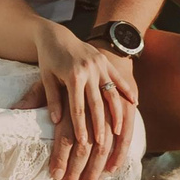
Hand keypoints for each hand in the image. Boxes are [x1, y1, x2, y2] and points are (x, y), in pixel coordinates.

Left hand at [30, 23, 139, 179]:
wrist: (57, 34)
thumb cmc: (49, 59)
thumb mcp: (46, 78)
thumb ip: (51, 99)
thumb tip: (55, 120)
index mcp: (72, 75)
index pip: (77, 106)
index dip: (80, 125)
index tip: (82, 143)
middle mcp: (89, 70)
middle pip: (97, 103)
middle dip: (100, 125)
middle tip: (103, 145)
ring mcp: (100, 65)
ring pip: (111, 93)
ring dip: (116, 113)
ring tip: (119, 131)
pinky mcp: (105, 62)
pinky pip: (119, 79)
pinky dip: (127, 91)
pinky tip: (134, 104)